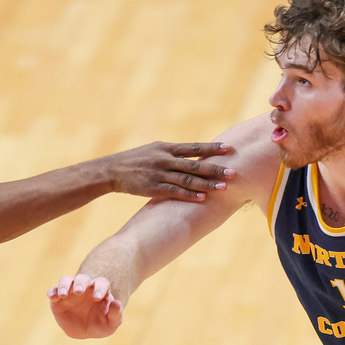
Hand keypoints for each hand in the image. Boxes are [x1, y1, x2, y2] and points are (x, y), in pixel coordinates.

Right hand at [48, 274, 123, 338]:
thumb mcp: (111, 324)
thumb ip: (116, 314)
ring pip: (66, 280)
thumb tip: (117, 303)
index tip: (97, 297)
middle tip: (79, 292)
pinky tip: (52, 297)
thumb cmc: (100, 324)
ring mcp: (70, 292)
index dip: (100, 288)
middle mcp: (85, 288)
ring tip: (63, 295)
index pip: (101, 283)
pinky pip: (53, 291)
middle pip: (82, 278)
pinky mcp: (58, 299)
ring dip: (64, 285)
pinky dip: (52, 292)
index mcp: (100, 290)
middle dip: (80, 283)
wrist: (84, 331)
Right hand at [106, 141, 233, 200]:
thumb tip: (194, 154)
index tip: (229, 149)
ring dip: (206, 184)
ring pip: (187, 179)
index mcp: (166, 147)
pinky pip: (174, 192)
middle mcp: (165, 159)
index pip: (193, 147)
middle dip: (214, 168)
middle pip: (194, 164)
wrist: (111, 170)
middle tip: (232, 172)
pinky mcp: (153, 187)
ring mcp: (159, 173)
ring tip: (223, 188)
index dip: (211, 148)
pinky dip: (189, 195)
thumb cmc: (136, 160)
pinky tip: (202, 198)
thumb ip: (173, 153)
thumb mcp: (154, 151)